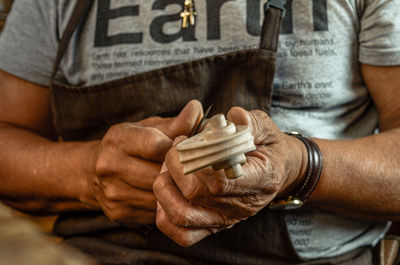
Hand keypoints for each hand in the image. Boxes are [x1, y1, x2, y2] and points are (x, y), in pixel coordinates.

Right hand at [84, 100, 202, 224]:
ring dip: (178, 190)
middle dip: (181, 171)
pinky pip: (155, 211)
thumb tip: (197, 109)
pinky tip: (173, 196)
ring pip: (161, 195)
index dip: (178, 148)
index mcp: (118, 139)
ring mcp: (114, 192)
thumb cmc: (127, 145)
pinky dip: (168, 204)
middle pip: (160, 173)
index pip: (156, 145)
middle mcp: (111, 166)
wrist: (89, 173)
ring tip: (187, 182)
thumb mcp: (146, 128)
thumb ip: (174, 123)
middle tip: (196, 168)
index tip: (189, 149)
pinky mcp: (120, 212)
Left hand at [153, 107, 305, 245]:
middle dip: (175, 167)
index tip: (186, 141)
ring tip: (167, 168)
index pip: (219, 179)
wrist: (278, 170)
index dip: (195, 159)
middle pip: (195, 194)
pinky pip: (184, 234)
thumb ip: (250, 122)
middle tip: (175, 149)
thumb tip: (233, 118)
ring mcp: (228, 219)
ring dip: (165, 189)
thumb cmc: (268, 147)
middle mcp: (243, 206)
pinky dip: (166, 216)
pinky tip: (167, 192)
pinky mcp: (215, 225)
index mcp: (260, 180)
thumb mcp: (266, 128)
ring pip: (182, 216)